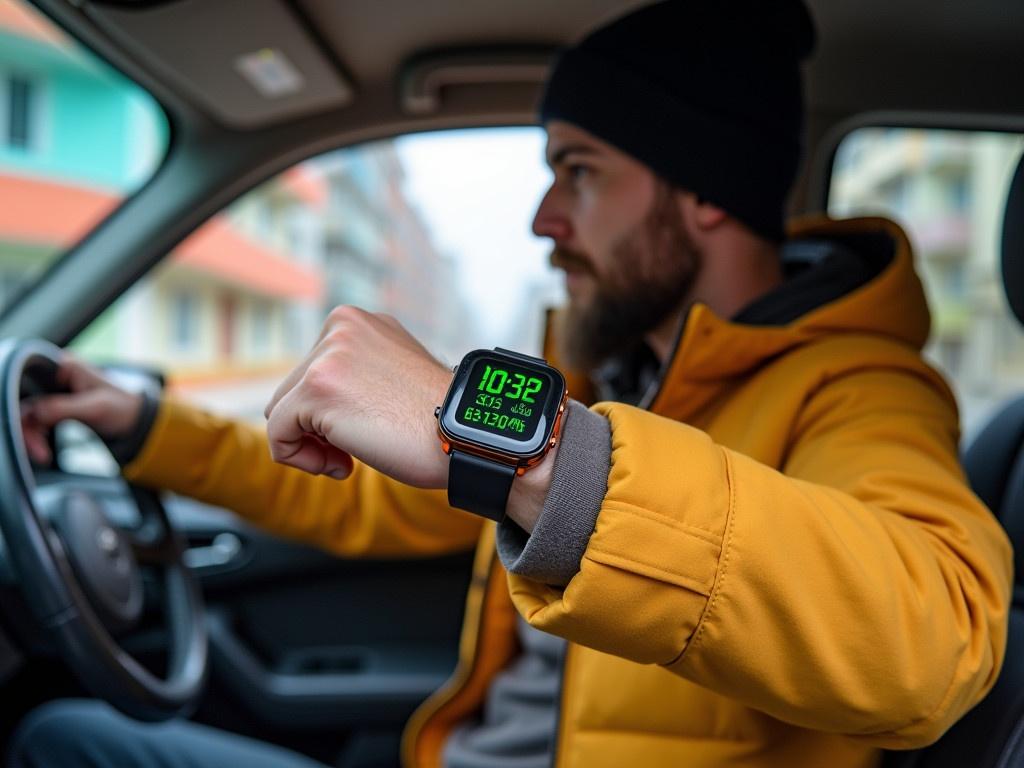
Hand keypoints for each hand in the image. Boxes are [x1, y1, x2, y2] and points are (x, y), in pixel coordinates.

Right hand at [20, 355, 144, 463]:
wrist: (135, 421)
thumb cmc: (123, 408)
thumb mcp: (95, 407)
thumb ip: (63, 408)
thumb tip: (34, 413)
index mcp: (65, 365)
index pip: (30, 384)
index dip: (24, 408)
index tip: (27, 429)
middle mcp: (57, 375)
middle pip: (28, 401)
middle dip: (28, 428)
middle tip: (37, 451)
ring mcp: (56, 392)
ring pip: (30, 414)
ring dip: (31, 436)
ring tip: (41, 455)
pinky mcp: (57, 406)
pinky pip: (37, 421)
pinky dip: (36, 436)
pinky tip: (42, 450)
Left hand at [264, 307, 452, 487]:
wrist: (468, 436)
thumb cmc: (439, 419)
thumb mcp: (392, 376)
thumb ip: (357, 373)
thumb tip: (326, 396)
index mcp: (357, 322)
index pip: (312, 371)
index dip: (329, 413)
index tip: (366, 428)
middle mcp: (341, 328)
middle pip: (292, 391)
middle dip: (318, 429)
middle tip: (357, 450)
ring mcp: (327, 356)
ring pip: (282, 412)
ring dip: (310, 445)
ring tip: (348, 459)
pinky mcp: (317, 389)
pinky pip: (278, 434)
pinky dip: (300, 460)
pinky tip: (342, 466)